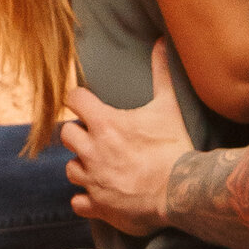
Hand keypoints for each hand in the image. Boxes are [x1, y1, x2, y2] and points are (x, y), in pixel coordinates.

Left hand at [60, 45, 193, 236]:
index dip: (79, 98)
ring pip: (70, 169)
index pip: (73, 99)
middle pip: (66, 134)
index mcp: (105, 124)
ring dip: (82, 165)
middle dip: (79, 133)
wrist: (182, 192)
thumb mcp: (168, 107)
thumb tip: (161, 42)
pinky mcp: (99, 206)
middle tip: (96, 135)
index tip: (86, 102)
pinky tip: (101, 193)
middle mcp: (92, 151)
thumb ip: (161, 73)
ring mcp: (93, 181)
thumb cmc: (175, 147)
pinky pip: (78, 202)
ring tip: (100, 165)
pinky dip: (86, 199)